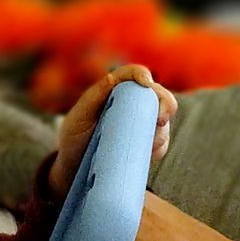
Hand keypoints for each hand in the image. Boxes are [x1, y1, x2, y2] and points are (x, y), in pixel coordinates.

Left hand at [48, 65, 177, 198]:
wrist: (74, 166)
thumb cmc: (73, 137)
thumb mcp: (78, 117)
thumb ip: (93, 97)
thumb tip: (111, 78)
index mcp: (114, 90)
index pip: (133, 74)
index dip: (142, 75)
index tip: (146, 84)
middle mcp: (132, 103)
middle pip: (158, 94)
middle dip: (166, 103)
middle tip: (159, 119)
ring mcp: (142, 123)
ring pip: (164, 119)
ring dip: (161, 130)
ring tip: (148, 144)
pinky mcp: (146, 143)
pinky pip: (162, 143)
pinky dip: (159, 147)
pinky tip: (149, 154)